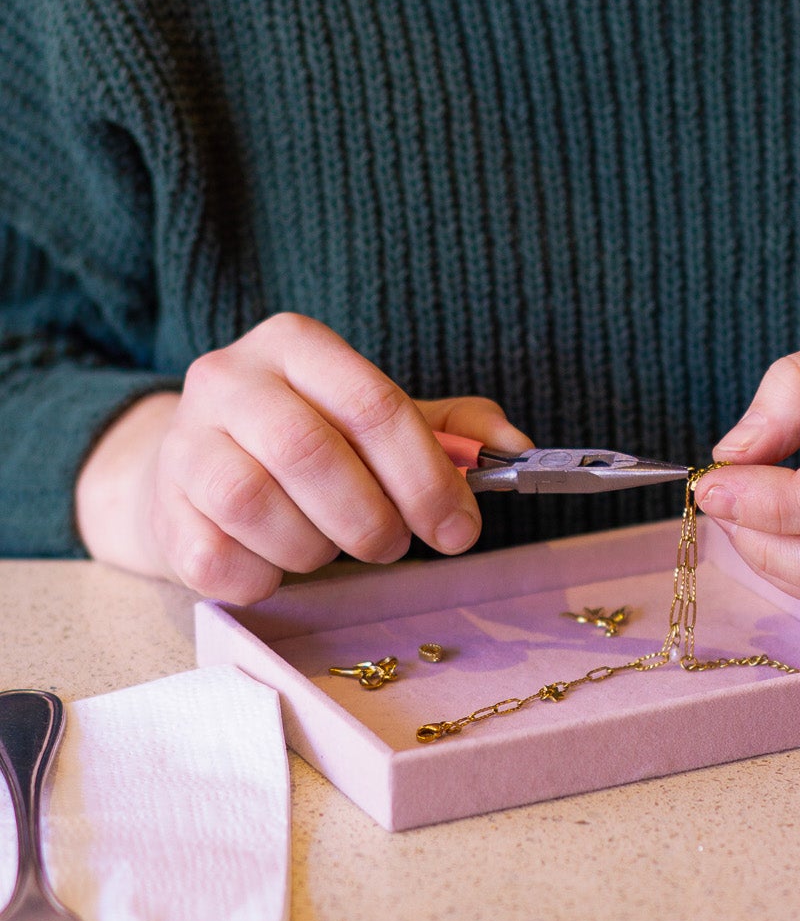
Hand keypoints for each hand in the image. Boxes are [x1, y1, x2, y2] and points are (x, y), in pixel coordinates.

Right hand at [75, 312, 530, 604]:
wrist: (194, 472)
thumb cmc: (309, 443)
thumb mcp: (378, 418)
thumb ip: (454, 427)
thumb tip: (516, 445)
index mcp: (294, 343)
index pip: (373, 403)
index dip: (426, 475)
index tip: (459, 528)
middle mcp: (228, 378)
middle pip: (309, 452)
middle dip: (371, 518)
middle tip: (395, 545)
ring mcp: (184, 444)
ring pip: (254, 504)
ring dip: (316, 548)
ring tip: (334, 548)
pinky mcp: (162, 512)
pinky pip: (218, 559)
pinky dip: (266, 577)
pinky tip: (281, 564)